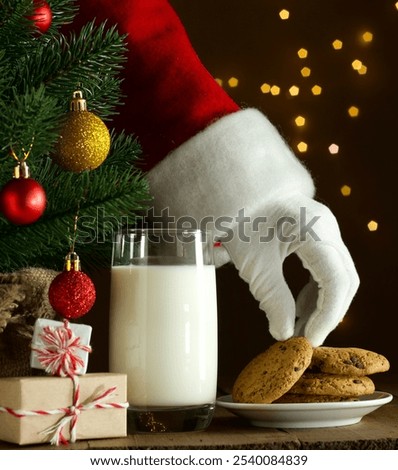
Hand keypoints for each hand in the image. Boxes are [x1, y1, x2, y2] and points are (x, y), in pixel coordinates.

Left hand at [148, 109, 359, 346]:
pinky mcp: (319, 233)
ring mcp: (326, 228)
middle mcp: (327, 227)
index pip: (336, 282)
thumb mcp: (254, 265)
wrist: (235, 193)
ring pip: (339, 275)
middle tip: (306, 337)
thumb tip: (285, 334)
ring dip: (323, 303)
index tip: (309, 339)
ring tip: (298, 325)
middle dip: (328, 312)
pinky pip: (328, 267)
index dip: (327, 315)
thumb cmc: (240, 222)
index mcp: (313, 230)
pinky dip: (317, 290)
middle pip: (344, 280)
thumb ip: (273, 300)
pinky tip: (298, 306)